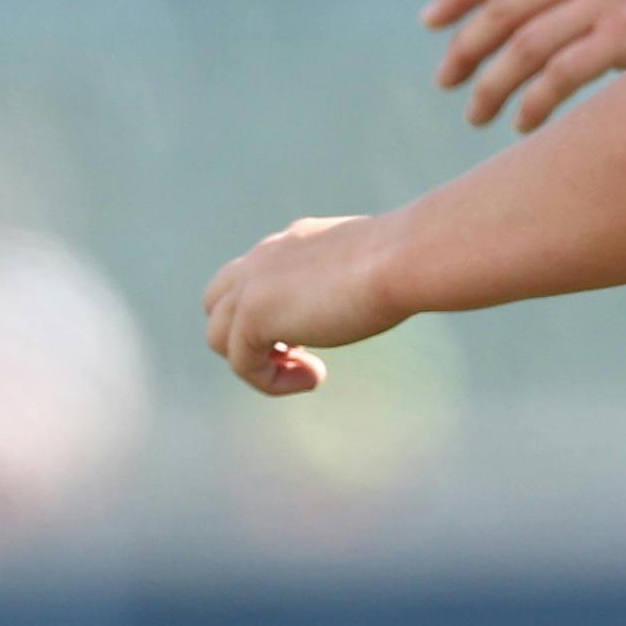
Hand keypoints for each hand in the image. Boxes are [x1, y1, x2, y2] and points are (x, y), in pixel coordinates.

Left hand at [205, 216, 401, 395]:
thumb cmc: (408, 263)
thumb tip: (371, 291)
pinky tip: (316, 378)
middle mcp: (261, 258)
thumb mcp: (375, 266)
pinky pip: (240, 364)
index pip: (252, 278)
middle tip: (299, 352)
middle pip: (216, 304)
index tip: (314, 331)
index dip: (271, 313)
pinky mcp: (252, 315)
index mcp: (291, 243)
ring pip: (218, 337)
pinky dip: (272, 382)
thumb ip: (352, 277)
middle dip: (247, 335)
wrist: (404, 259)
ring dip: (259, 364)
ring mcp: (250, 284)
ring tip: (310, 370)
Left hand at [423, 0, 625, 130]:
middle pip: (503, 10)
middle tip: (446, 81)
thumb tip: (530, 11)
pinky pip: (560, 76)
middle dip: (466, 49)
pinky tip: (523, 126)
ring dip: (492, 86)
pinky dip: (534, 105)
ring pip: (523, 48)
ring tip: (477, 115)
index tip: (432, 22)